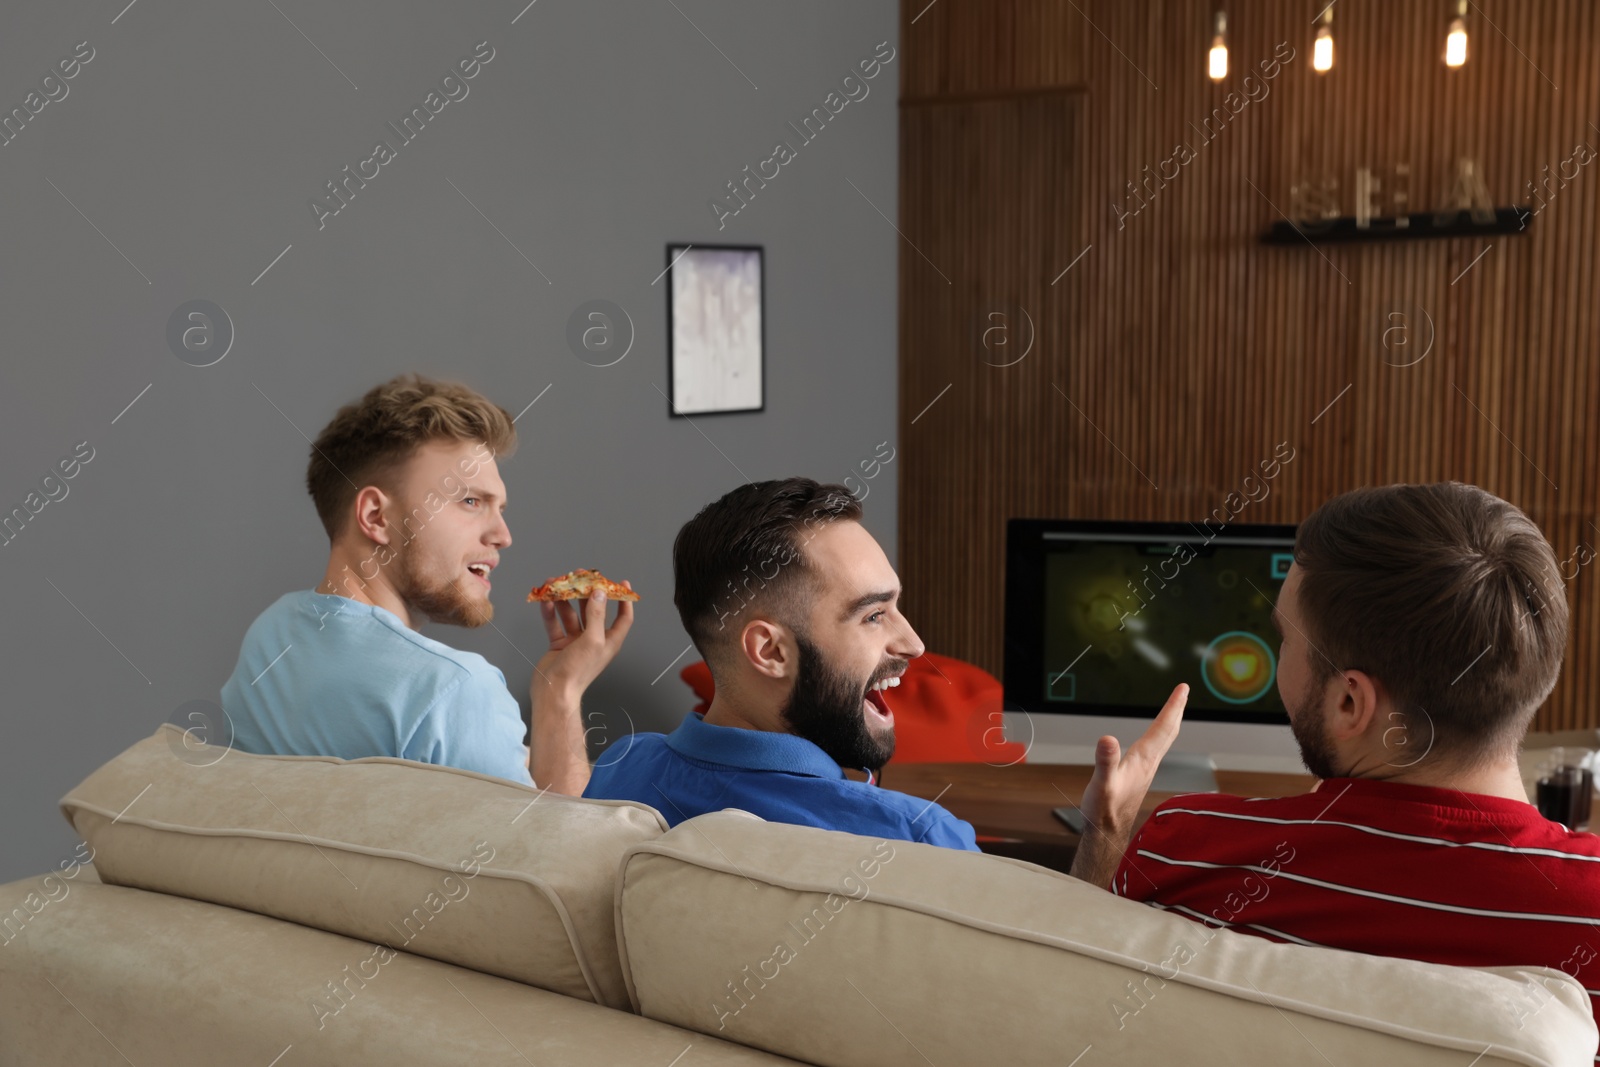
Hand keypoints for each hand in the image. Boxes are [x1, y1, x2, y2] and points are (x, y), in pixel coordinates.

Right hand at [535, 580, 634, 696]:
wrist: (553, 692)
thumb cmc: (578, 672)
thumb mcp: (592, 640)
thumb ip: (596, 615)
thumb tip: (599, 594)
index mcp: (609, 641)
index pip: (623, 617)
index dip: (623, 600)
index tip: (621, 583)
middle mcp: (594, 640)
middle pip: (593, 610)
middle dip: (586, 593)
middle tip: (579, 576)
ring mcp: (575, 642)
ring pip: (571, 615)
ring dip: (564, 600)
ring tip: (555, 584)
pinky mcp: (559, 644)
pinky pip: (555, 624)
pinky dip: (550, 612)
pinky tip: (545, 601)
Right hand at [1079, 683, 1187, 838]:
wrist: (1107, 832)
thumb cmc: (1104, 810)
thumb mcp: (1102, 783)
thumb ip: (1106, 761)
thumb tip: (1108, 738)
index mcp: (1143, 759)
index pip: (1163, 727)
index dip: (1173, 706)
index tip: (1183, 688)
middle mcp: (1149, 762)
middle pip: (1168, 731)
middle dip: (1176, 709)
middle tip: (1183, 691)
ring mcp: (1146, 769)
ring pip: (1164, 740)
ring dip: (1170, 722)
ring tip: (1173, 710)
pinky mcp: (1139, 775)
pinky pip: (1155, 749)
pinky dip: (1158, 736)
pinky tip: (1153, 738)